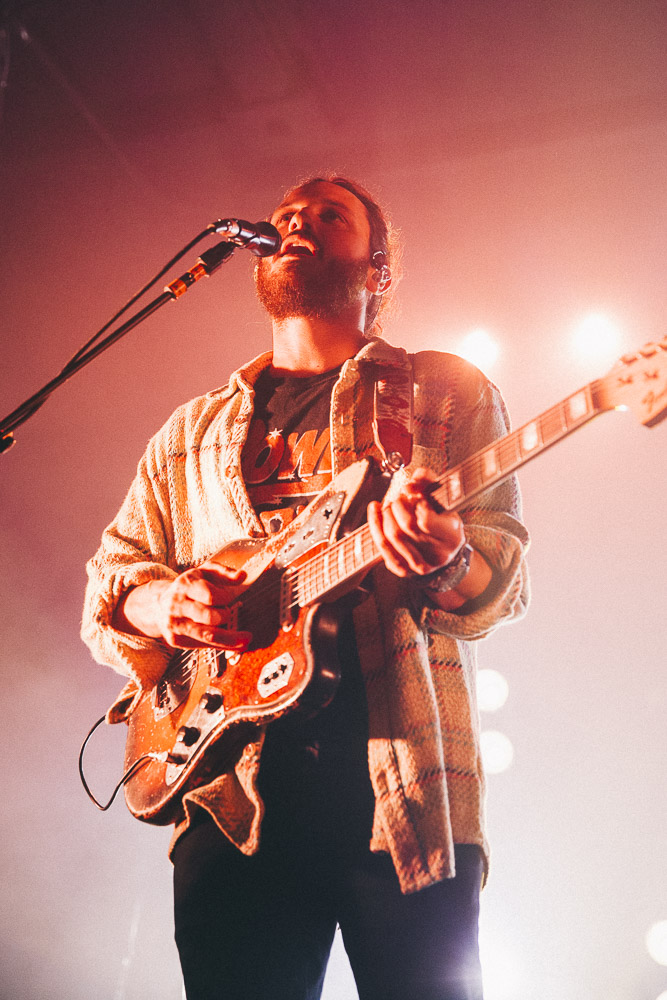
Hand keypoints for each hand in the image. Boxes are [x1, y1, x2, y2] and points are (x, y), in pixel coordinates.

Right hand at [116, 564, 251, 650]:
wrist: (158, 604)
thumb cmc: (189, 587)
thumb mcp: (204, 573)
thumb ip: (224, 572)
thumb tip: (243, 576)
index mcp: (185, 585)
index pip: (210, 596)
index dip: (225, 598)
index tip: (229, 599)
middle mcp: (177, 605)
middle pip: (210, 617)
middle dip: (225, 616)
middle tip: (227, 612)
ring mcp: (175, 624)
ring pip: (207, 636)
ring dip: (231, 639)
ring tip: (247, 639)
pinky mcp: (175, 640)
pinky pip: (203, 645)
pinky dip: (221, 645)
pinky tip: (233, 644)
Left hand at [367, 468, 464, 578]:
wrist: (445, 550)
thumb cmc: (442, 519)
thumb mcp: (442, 499)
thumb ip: (428, 482)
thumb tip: (409, 485)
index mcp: (451, 536)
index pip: (426, 520)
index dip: (415, 503)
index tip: (413, 495)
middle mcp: (438, 554)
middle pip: (406, 527)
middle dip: (396, 507)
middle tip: (398, 498)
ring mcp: (421, 565)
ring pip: (392, 538)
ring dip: (385, 516)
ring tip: (389, 505)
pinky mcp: (405, 571)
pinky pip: (383, 549)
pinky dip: (375, 526)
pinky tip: (376, 511)